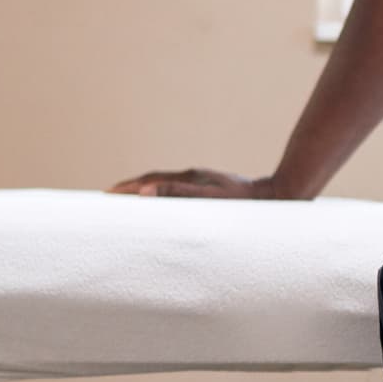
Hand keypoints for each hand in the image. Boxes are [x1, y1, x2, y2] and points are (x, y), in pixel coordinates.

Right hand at [107, 167, 293, 199]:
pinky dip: (163, 196)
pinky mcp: (211, 190)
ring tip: (128, 201)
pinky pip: (179, 192)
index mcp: (189, 177)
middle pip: (154, 180)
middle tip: (108, 196)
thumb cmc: (243, 202)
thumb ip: (177, 194)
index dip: (127, 188)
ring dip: (146, 191)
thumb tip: (144, 192)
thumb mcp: (209, 199)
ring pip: (166, 185)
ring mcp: (202, 182)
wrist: (276, 196)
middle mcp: (194, 177)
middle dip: (130, 188)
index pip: (149, 180)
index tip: (106, 194)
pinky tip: (163, 205)